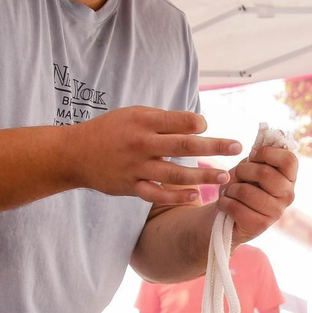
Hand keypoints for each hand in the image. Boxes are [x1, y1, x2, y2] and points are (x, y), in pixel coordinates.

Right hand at [68, 107, 241, 205]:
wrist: (74, 153)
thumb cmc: (109, 130)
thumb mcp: (133, 115)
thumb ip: (162, 120)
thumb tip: (197, 123)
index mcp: (143, 120)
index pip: (180, 120)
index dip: (199, 123)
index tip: (207, 126)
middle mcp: (141, 143)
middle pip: (184, 146)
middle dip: (214, 147)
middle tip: (237, 147)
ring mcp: (136, 167)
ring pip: (175, 173)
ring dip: (203, 176)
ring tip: (225, 177)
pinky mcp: (130, 187)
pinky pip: (157, 194)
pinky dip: (177, 197)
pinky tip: (196, 197)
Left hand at [220, 145, 297, 242]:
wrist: (226, 213)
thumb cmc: (240, 185)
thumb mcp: (250, 166)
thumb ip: (261, 154)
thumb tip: (276, 132)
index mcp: (289, 177)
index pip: (289, 159)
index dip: (267, 153)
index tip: (252, 157)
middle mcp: (287, 195)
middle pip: (265, 174)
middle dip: (243, 171)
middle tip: (237, 176)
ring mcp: (275, 212)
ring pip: (247, 191)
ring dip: (231, 189)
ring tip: (230, 192)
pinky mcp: (260, 226)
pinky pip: (236, 208)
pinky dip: (224, 203)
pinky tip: (225, 204)